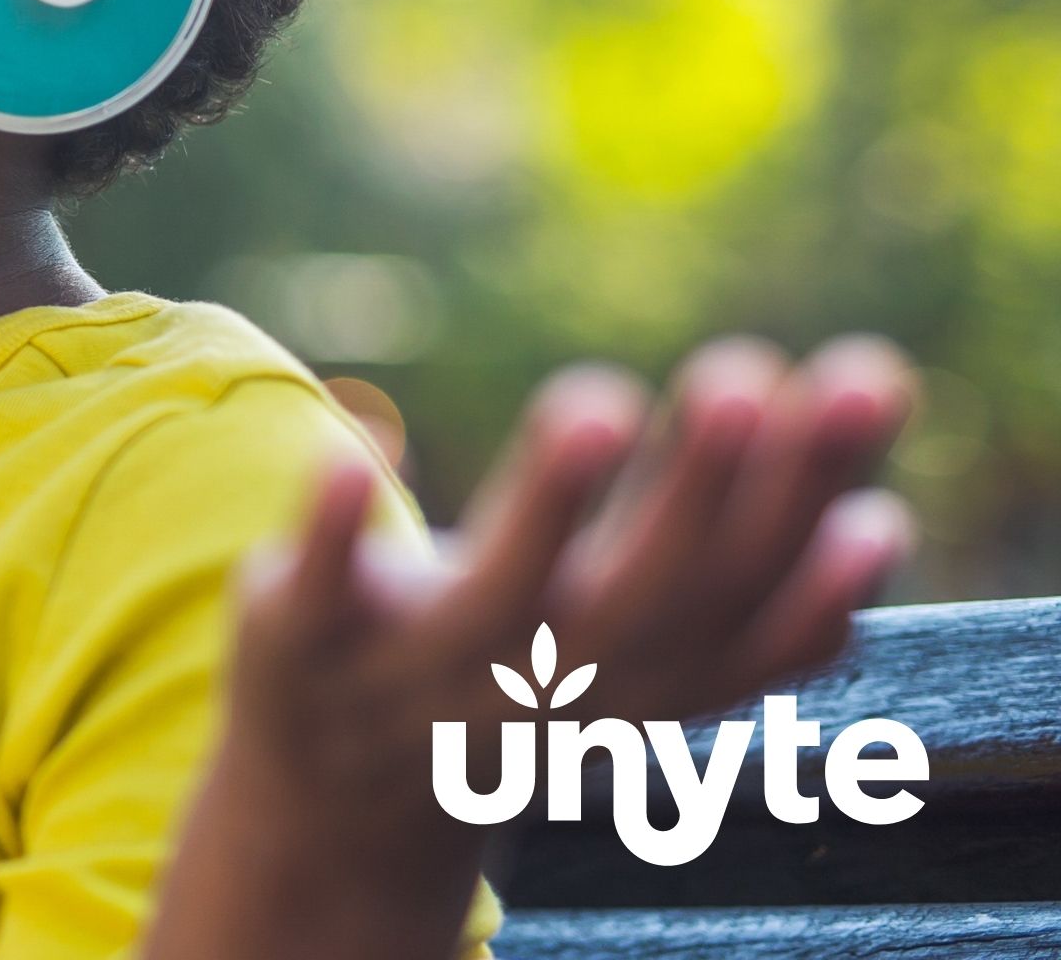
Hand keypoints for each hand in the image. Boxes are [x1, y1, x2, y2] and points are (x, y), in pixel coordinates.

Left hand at [146, 335, 915, 959]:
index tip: (861, 441)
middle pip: (640, 599)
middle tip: (740, 375)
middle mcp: (541, 686)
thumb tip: (880, 517)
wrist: (338, 805)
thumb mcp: (633, 652)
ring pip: (496, 600)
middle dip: (697, 491)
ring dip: (547, 503)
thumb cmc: (516, 688)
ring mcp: (418, 672)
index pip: (742, 614)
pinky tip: (349, 456)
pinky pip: (317, 595)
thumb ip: (736, 584)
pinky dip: (332, 534)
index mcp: (634, 682)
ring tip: (595, 400)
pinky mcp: (300, 646)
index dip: (810, 541)